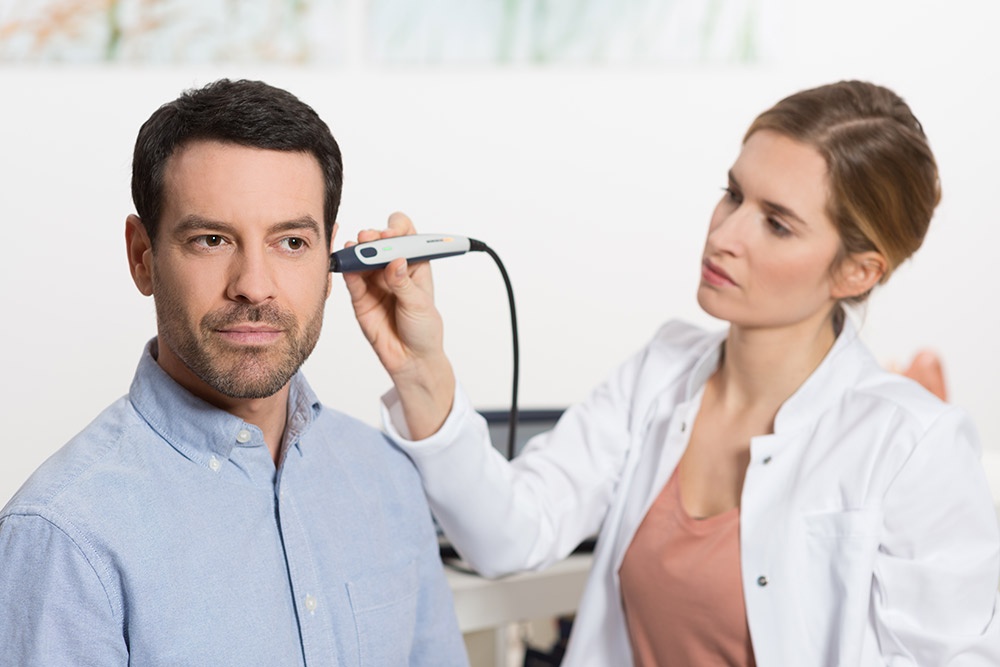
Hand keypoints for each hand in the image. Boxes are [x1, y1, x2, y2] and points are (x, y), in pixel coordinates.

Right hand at [342, 212, 455, 438]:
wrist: (411, 360)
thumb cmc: (423, 330)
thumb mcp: (420, 305)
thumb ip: (404, 283)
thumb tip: (396, 261)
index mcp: (415, 264)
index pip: (405, 235)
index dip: (397, 230)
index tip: (392, 235)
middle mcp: (393, 269)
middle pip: (379, 242)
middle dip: (374, 237)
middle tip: (371, 239)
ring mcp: (375, 281)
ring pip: (362, 258)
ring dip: (358, 251)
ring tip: (356, 250)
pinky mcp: (360, 297)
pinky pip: (351, 279)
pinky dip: (347, 270)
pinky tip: (346, 265)